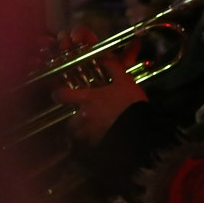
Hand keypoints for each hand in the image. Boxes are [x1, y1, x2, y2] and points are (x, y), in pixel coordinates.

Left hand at [51, 27, 147, 145]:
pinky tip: (102, 140)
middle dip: (76, 121)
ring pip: (77, 134)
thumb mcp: (125, 82)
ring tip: (93, 132)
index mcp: (87, 99)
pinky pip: (88, 145)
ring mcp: (89, 132)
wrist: (145, 126)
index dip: (58, 94)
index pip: (60, 95)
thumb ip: (113, 69)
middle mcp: (83, 116)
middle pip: (69, 121)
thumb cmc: (132, 103)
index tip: (62, 94)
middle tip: (85, 119)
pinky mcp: (97, 145)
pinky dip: (91, 144)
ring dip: (82, 133)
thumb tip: (105, 57)